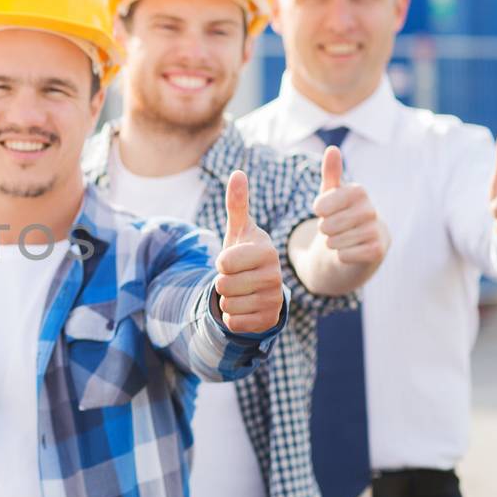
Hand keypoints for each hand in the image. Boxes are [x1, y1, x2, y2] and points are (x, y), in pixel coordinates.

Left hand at [215, 171, 284, 333]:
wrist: (257, 285)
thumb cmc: (244, 253)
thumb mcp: (238, 229)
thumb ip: (237, 203)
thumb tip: (237, 173)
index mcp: (267, 251)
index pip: (224, 263)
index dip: (221, 262)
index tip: (233, 259)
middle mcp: (276, 275)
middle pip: (224, 285)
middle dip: (222, 282)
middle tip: (236, 277)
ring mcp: (275, 299)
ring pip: (228, 305)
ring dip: (227, 299)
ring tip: (240, 290)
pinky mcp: (269, 320)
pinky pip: (234, 323)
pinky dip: (232, 318)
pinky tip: (244, 307)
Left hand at [311, 145, 388, 266]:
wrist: (361, 244)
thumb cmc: (342, 214)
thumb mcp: (332, 193)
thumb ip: (331, 173)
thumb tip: (332, 149)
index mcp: (359, 192)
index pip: (321, 205)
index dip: (318, 211)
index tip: (326, 211)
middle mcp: (371, 210)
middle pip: (327, 225)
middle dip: (325, 230)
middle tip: (335, 227)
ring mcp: (376, 231)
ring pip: (334, 241)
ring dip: (333, 243)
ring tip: (343, 237)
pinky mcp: (377, 251)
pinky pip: (344, 255)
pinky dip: (341, 255)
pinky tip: (351, 250)